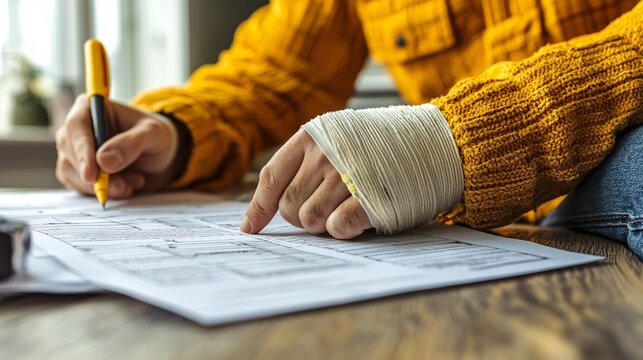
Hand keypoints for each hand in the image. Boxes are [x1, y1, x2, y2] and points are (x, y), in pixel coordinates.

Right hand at [56, 94, 179, 197]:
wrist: (158, 155)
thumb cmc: (155, 136)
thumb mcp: (153, 134)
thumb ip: (131, 143)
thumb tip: (103, 161)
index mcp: (90, 107)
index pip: (76, 126)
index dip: (81, 151)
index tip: (90, 175)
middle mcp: (76, 127)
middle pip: (70, 153)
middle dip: (97, 175)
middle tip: (124, 186)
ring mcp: (73, 150)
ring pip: (72, 174)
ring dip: (104, 185)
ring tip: (134, 181)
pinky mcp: (76, 170)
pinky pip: (79, 187)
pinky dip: (103, 191)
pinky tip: (126, 185)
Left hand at [241, 129, 372, 238]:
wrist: (433, 142)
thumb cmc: (382, 145)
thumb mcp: (338, 136)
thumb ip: (306, 161)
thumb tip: (269, 206)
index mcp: (313, 135)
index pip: (271, 176)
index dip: (258, 207)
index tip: (250, 228)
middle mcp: (325, 154)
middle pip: (289, 206)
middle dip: (300, 217)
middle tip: (323, 210)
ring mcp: (347, 176)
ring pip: (310, 220)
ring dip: (323, 224)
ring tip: (344, 209)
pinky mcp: (369, 199)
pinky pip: (336, 227)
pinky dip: (341, 230)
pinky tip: (354, 219)